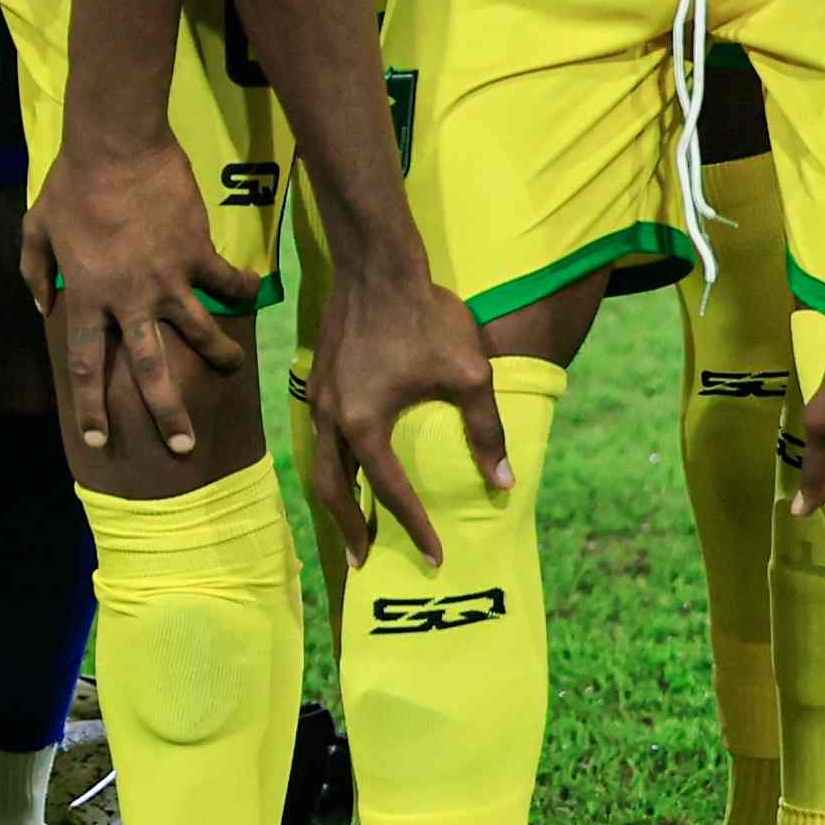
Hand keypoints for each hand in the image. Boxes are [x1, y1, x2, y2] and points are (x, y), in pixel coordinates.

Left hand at [20, 134, 257, 462]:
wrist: (116, 146)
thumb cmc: (72, 184)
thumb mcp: (37, 227)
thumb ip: (35, 271)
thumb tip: (42, 306)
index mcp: (87, 296)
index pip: (85, 364)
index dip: (89, 406)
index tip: (97, 441)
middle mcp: (128, 299)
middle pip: (149, 370)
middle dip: (167, 413)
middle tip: (182, 447)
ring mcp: (167, 279)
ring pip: (200, 334)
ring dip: (220, 357)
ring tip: (233, 371)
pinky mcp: (197, 253)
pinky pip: (226, 282)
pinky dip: (242, 288)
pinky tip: (254, 291)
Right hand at [305, 254, 506, 568]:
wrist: (377, 263)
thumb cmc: (425, 316)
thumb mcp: (468, 374)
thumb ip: (485, 431)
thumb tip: (504, 482)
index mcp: (365, 424)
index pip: (390, 492)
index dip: (413, 528)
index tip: (433, 557)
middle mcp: (332, 418)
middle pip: (332, 490)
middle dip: (350, 529)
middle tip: (364, 562)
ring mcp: (320, 397)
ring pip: (320, 464)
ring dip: (335, 499)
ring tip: (350, 524)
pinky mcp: (319, 379)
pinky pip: (320, 437)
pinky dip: (331, 465)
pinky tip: (347, 466)